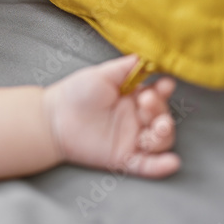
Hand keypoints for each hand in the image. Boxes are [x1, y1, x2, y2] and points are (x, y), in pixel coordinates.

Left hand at [42, 55, 179, 177]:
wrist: (53, 118)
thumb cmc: (76, 93)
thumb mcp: (102, 75)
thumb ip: (126, 68)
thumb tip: (149, 57)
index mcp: (133, 99)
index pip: (158, 95)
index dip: (164, 91)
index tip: (164, 85)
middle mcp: (136, 120)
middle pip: (162, 118)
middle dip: (160, 111)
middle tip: (147, 102)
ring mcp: (131, 140)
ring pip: (160, 142)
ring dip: (164, 135)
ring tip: (158, 127)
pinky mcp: (123, 158)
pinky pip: (147, 166)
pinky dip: (161, 167)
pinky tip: (171, 163)